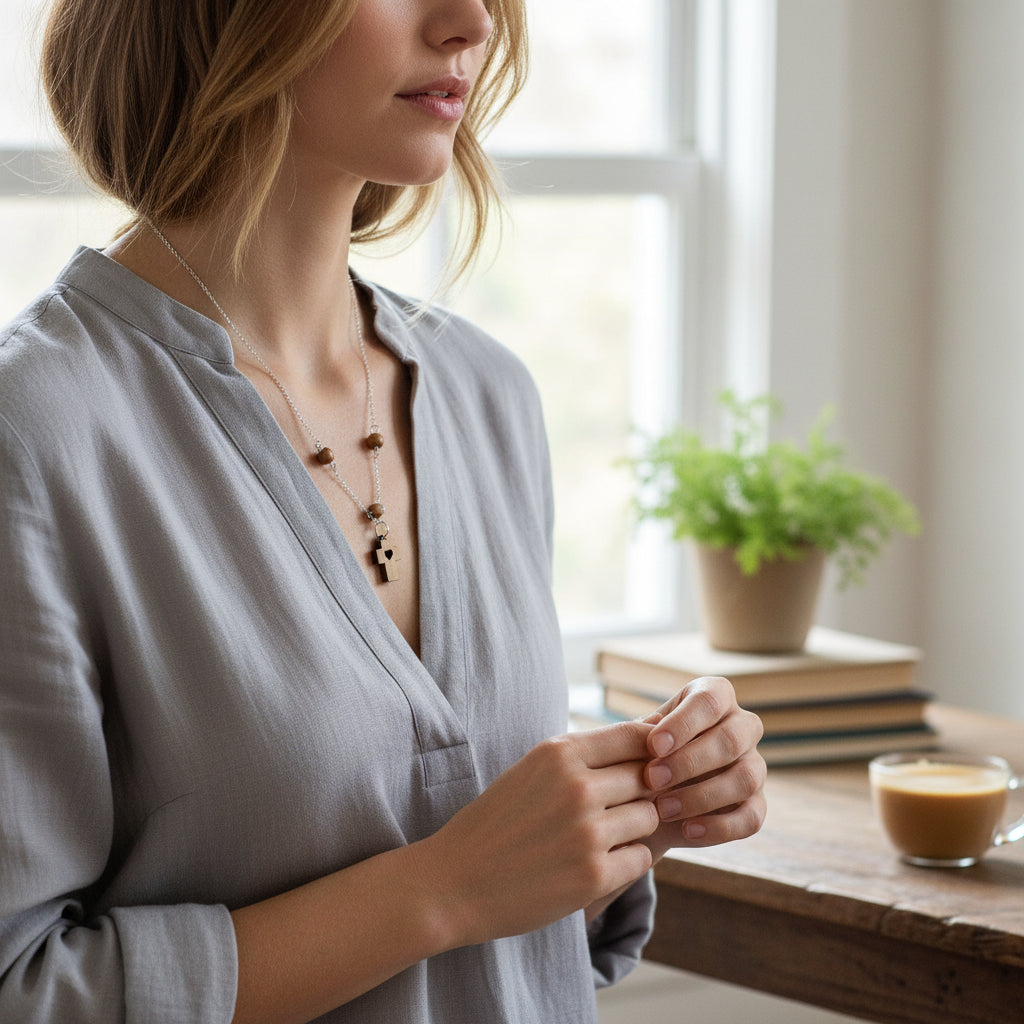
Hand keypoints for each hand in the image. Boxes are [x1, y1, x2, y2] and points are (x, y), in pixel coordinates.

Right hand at [419, 721, 659, 947]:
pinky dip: (627, 862)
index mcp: (560, 753)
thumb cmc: (496, 823)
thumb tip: (646, 747)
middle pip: (647, 778)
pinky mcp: (593, 875)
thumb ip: (582, 758)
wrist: (453, 882)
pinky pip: (641, 858)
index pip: (636, 736)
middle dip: (639, 794)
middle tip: (613, 812)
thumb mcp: (533, 771)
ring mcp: (588, 832)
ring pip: (649, 818)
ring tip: (600, 839)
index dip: (648, 753)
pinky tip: (595, 864)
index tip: (639, 769)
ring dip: (633, 830)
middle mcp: (577, 786)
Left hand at [640, 676, 765, 856]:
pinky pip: (752, 817)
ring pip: (745, 778)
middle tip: (651, 779)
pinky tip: (686, 830)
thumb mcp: (637, 740)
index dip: (684, 723)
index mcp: (714, 696)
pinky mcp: (756, 803)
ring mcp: (754, 765)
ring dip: (702, 796)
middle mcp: (742, 726)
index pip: (710, 700)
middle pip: (732, 738)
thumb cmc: (643, 754)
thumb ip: (642, 735)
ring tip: (663, 808)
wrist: (648, 797)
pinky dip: (719, 826)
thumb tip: (648, 731)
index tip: (654, 745)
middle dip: (690, 761)